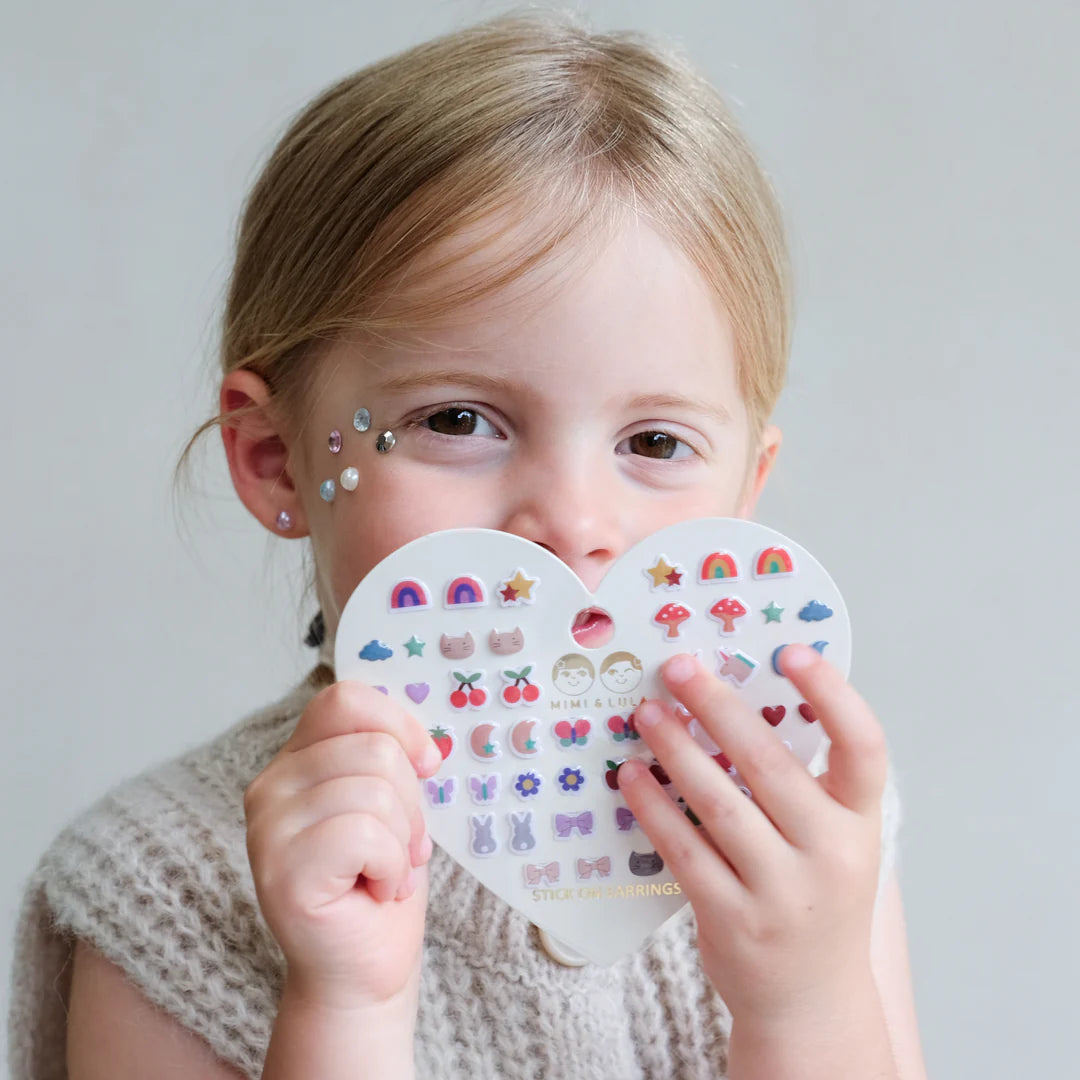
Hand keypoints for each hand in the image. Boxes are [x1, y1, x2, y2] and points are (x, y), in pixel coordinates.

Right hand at [244, 680, 442, 1011]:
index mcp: (295, 760)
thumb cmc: (381, 883)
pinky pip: (365, 833)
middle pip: (375, 748)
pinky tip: (374, 890)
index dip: (398, 723)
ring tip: (384, 873)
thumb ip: (387, 759)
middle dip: (411, 802)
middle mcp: (269, 786)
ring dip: (401, 840)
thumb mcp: (391, 802)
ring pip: (375, 789)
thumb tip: (420, 743)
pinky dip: (391, 865)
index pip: (345, 700)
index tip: (427, 762)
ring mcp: (268, 828)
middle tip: (398, 850)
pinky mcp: (281, 870)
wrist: (365, 970)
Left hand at [617, 645, 887, 1023]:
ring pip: (718, 803)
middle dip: (717, 707)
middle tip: (677, 667)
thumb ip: (802, 779)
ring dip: (676, 749)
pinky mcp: (731, 919)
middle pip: (770, 764)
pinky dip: (654, 806)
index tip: (791, 651)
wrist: (811, 1001)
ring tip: (646, 713)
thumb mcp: (833, 838)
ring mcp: (781, 892)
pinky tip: (632, 776)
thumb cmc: (817, 895)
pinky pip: (683, 849)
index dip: (832, 694)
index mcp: (860, 822)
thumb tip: (735, 695)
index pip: (863, 747)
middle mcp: (830, 854)